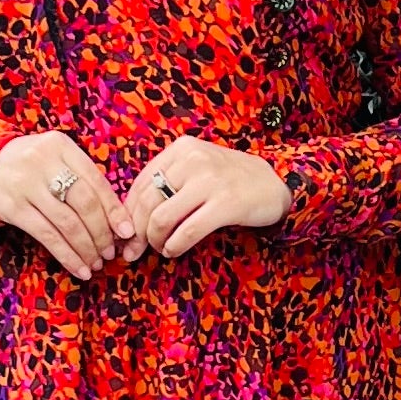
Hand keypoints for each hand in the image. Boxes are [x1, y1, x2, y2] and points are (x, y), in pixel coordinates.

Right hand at [0, 132, 138, 280]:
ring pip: (67, 223)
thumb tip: (117, 221)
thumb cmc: (34, 166)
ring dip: (86, 248)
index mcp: (61, 146)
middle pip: (84, 203)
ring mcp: (26, 185)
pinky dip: (66, 255)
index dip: (114, 210)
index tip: (127, 232)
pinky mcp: (12, 207)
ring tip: (95, 263)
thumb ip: (83, 180)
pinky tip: (78, 267)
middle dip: (102, 232)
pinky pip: (46, 235)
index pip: (96, 181)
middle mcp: (43, 162)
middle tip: (110, 251)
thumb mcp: (57, 160)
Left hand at [126, 135, 291, 257]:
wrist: (275, 183)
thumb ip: (168, 182)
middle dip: (137, 233)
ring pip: (162, 218)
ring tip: (161, 248)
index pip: (140, 184)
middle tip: (135, 251)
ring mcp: (210, 181)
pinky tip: (174, 251)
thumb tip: (130, 218)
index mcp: (181, 148)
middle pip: (147, 203)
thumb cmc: (229, 180)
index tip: (125, 235)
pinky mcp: (225, 204)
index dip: (127, 214)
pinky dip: (175, 246)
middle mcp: (193, 160)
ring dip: (155, 241)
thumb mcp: (197, 168)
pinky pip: (188, 231)